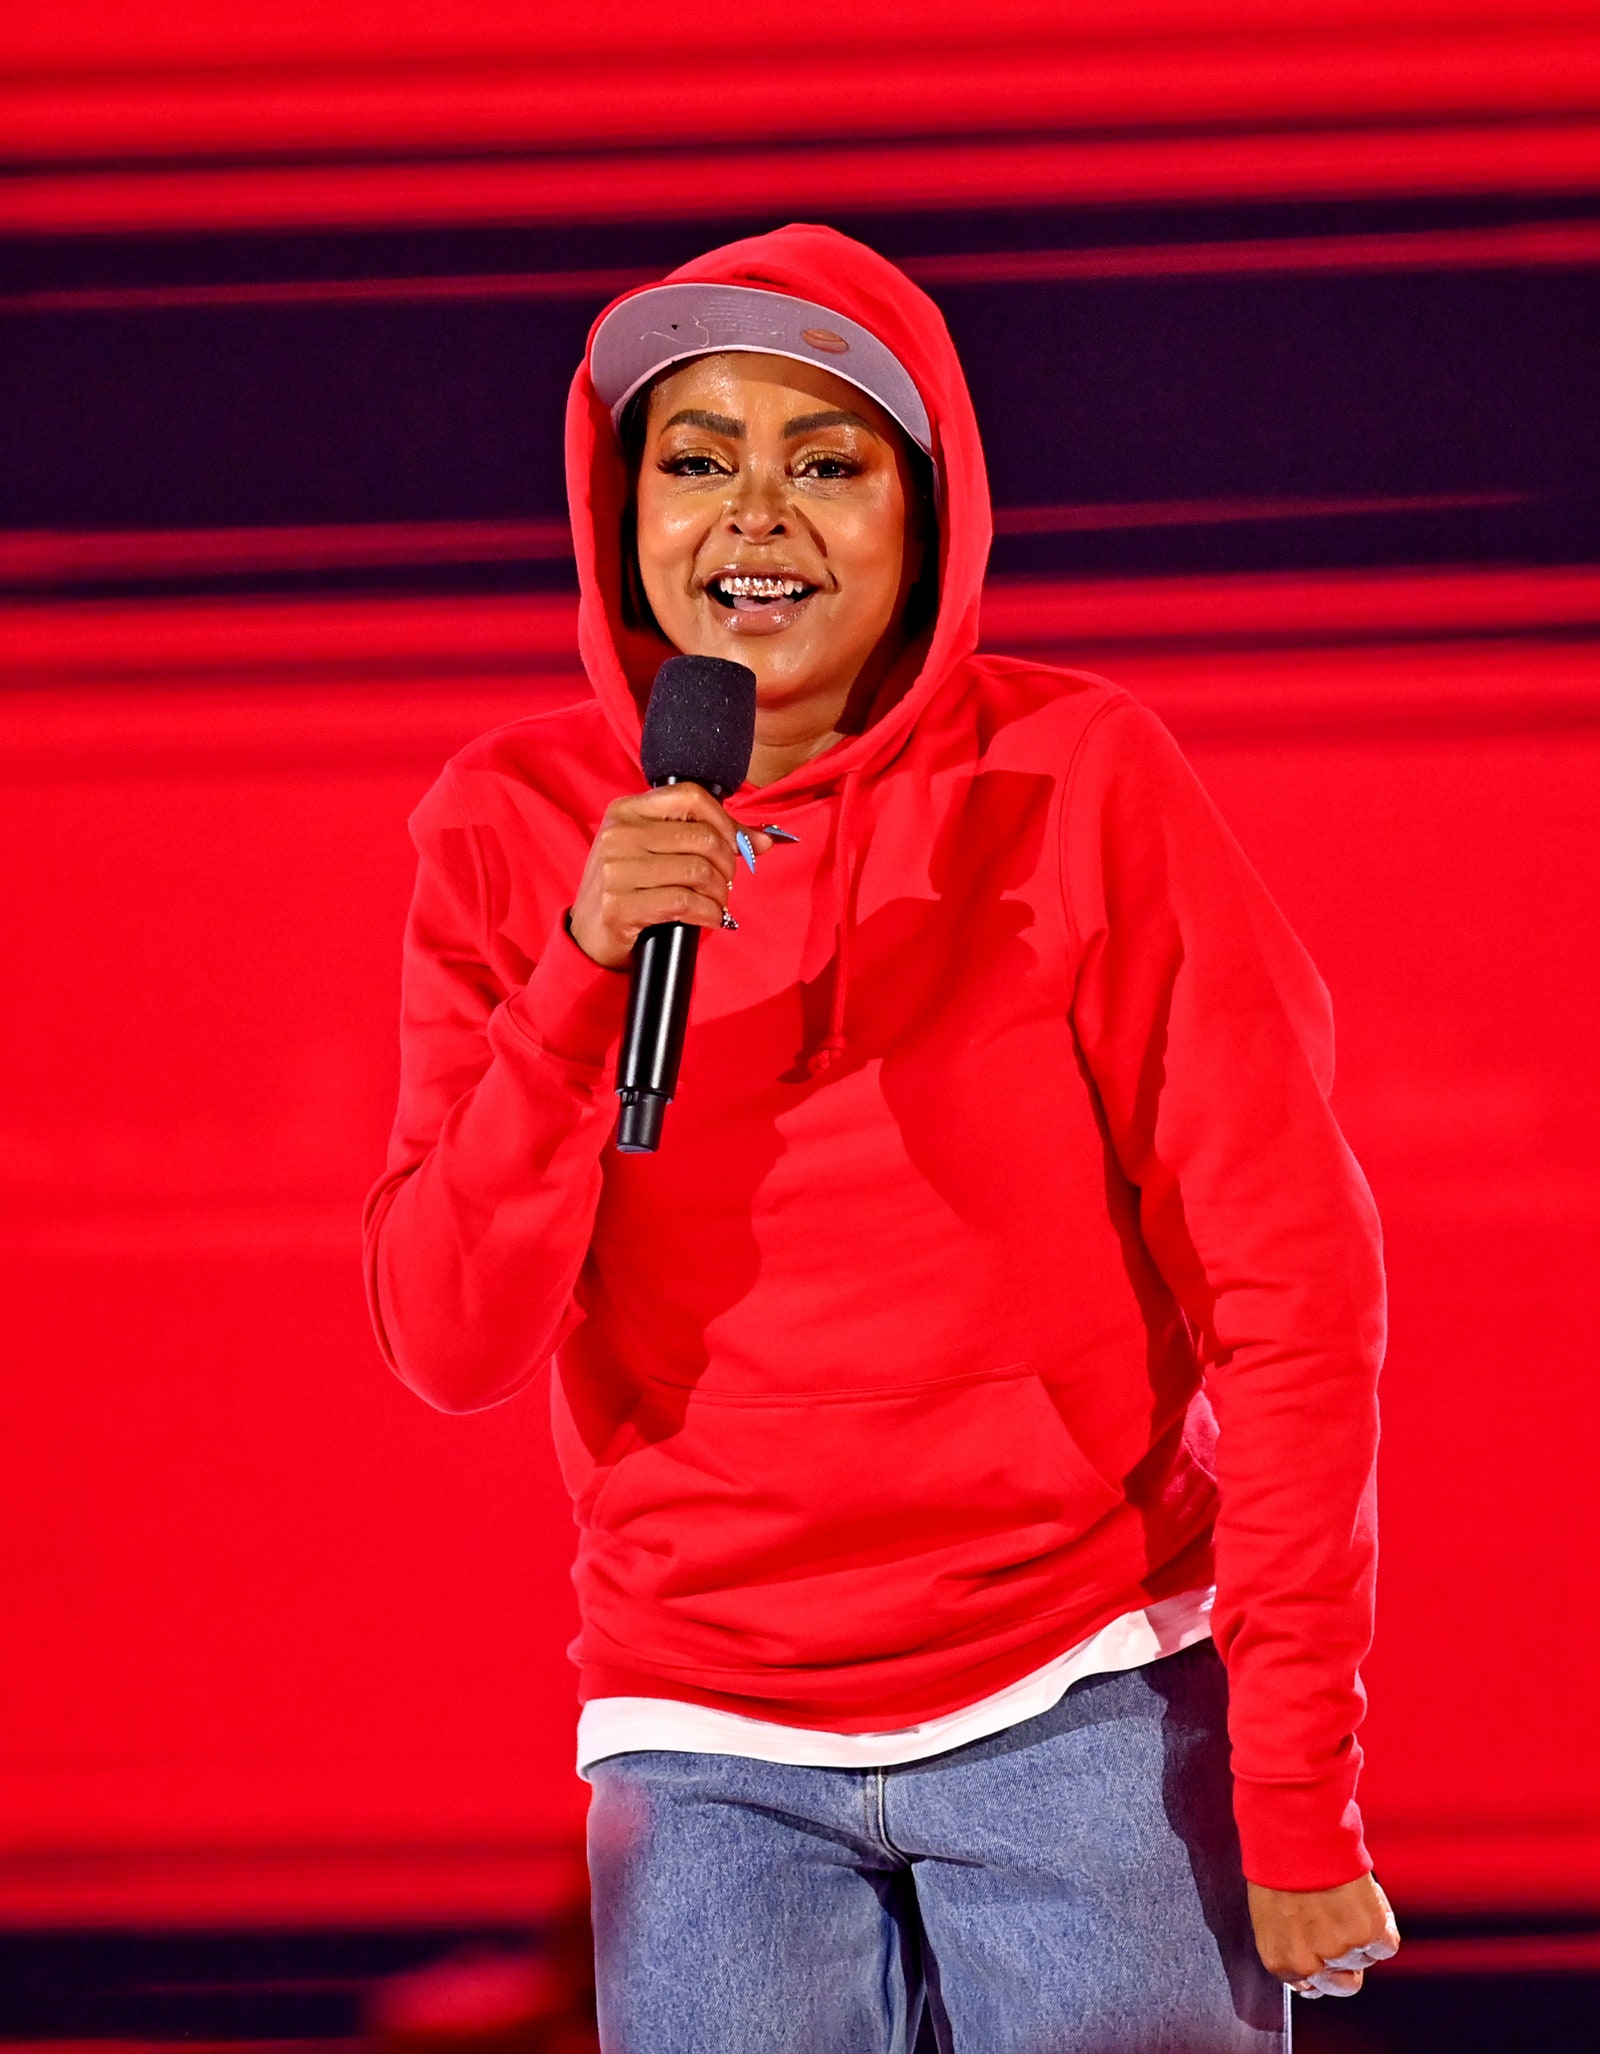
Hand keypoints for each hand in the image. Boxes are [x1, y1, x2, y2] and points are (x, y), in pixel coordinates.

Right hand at [568, 785, 773, 969]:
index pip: (690, 797)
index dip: (725, 820)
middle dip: (726, 865)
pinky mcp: (620, 905)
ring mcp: (616, 870)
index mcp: (627, 811)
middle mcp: (618, 834)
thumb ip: (704, 837)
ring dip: (720, 894)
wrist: (587, 934)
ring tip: (717, 904)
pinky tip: (710, 919)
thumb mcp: (655, 852)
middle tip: (725, 883)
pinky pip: (685, 903)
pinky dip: (709, 914)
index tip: (736, 845)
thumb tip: (764, 841)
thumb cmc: (628, 887)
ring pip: (697, 872)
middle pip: (701, 837)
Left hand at [1248, 1873, 1400, 1998]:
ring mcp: (1341, 1950)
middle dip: (1346, 1962)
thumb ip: (1289, 1940)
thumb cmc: (1277, 1860)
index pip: (1309, 1986)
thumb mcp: (1269, 1910)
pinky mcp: (1368, 1934)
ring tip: (1344, 1897)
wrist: (1295, 1831)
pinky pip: (1386, 1944)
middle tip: (1342, 1927)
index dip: (1323, 1970)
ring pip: (1364, 1958)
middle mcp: (1310, 1963)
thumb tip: (1310, 1953)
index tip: (1328, 1957)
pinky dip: (1383, 1925)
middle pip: (1342, 1984)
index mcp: (1280, 1959)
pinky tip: (1366, 1902)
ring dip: (1360, 1933)